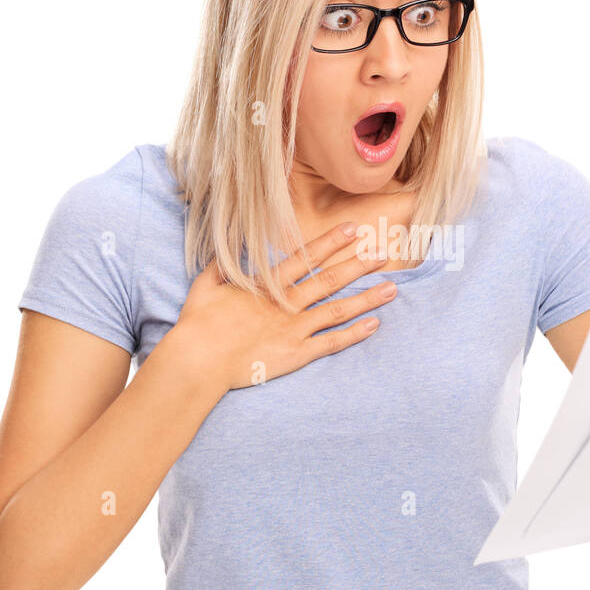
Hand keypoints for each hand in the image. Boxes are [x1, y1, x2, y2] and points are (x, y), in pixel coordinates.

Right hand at [173, 221, 396, 389]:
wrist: (198, 360)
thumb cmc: (198, 324)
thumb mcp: (205, 286)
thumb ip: (221, 266)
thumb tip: (227, 250)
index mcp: (267, 285)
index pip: (306, 258)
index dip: (332, 242)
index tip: (353, 229)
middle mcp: (286, 303)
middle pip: (329, 279)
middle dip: (358, 264)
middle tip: (383, 252)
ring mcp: (293, 329)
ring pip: (337, 309)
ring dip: (366, 298)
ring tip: (392, 288)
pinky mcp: (296, 353)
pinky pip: (331, 342)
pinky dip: (354, 333)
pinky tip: (375, 324)